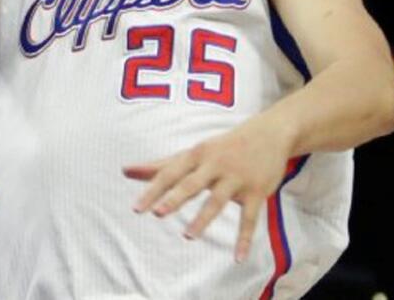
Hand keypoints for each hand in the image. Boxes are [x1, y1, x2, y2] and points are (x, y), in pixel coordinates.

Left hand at [123, 118, 295, 261]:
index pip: (170, 173)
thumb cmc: (222, 147)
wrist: (269, 134)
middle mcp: (214, 165)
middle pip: (191, 183)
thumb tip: (125, 170)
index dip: (152, 190)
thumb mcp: (192, 153)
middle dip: (174, 198)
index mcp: (196, 155)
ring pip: (217, 201)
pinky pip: (250, 219)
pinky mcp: (257, 192)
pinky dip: (244, 239)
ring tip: (187, 235)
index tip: (136, 208)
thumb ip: (160, 165)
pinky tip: (237, 258)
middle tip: (157, 214)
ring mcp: (236, 178)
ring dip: (202, 219)